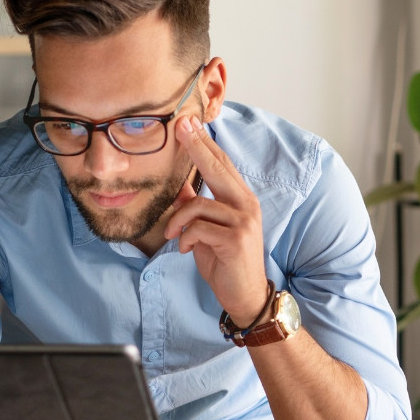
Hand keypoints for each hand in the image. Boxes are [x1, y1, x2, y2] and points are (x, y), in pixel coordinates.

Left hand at [166, 115, 268, 325]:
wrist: (245, 296)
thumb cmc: (226, 263)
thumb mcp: (206, 232)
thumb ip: (196, 207)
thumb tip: (179, 186)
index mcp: (241, 200)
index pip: (222, 165)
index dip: (204, 144)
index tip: (188, 123)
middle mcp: (246, 205)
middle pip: (217, 169)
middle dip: (196, 146)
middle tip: (180, 126)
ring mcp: (243, 221)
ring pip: (198, 204)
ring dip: (178, 221)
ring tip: (173, 236)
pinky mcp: (236, 238)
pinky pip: (198, 228)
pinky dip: (186, 238)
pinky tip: (186, 249)